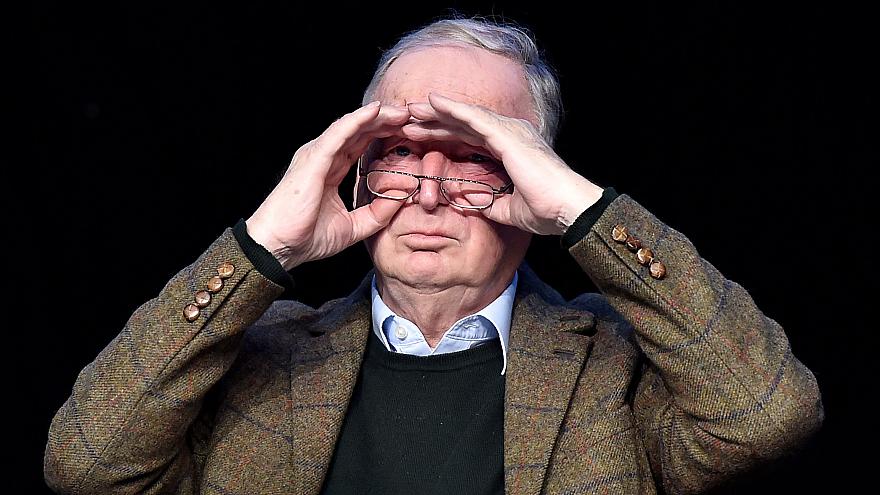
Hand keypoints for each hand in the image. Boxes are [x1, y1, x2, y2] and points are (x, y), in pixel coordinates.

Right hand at [246, 101, 410, 269]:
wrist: (278, 247)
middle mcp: (322, 158)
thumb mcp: (353, 227)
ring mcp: (316, 155)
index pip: (361, 145)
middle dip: (385, 121)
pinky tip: (377, 111)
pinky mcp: (313, 159)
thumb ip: (377, 213)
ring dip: (377, 116)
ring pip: (351, 126)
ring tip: (402, 110)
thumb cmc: (306, 238)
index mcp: (330, 171)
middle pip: (359, 131)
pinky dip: (358, 120)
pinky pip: (339, 133)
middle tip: (412, 116)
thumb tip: (401, 198)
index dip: (384, 136)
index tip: (409, 132)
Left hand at [404, 93, 603, 234]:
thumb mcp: (507, 209)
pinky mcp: (507, 134)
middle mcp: (510, 134)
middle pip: (464, 124)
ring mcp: (509, 131)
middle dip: (435, 121)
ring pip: (465, 117)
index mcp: (510, 149)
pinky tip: (432, 102)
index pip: (470, 138)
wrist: (566, 209)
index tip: (420, 136)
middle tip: (408, 118)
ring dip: (437, 112)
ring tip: (411, 109)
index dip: (444, 135)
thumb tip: (468, 202)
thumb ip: (487, 202)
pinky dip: (452, 108)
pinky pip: (474, 117)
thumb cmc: (545, 210)